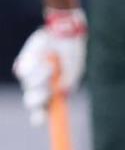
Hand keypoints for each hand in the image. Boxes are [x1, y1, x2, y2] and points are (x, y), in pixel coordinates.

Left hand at [12, 8, 86, 125]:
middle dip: (39, 99)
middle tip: (47, 91)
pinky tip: (43, 57)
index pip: (43, 110)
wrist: (63, 30)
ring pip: (29, 87)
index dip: (40, 117)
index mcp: (54, 92)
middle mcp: (40, 86)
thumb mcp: (75, 67)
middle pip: (32, 103)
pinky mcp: (23, 65)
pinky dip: (35, 67)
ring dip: (40, 79)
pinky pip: (24, 72)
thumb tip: (61, 92)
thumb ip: (70, 80)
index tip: (40, 119)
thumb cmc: (72, 50)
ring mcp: (30, 76)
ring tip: (50, 66)